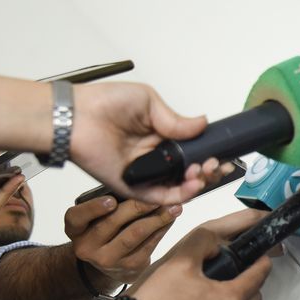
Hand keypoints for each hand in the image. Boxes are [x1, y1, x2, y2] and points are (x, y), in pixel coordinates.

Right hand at [65, 197, 181, 283]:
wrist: (109, 264)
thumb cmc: (105, 231)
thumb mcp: (96, 218)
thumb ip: (109, 203)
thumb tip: (140, 187)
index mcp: (76, 230)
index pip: (76, 217)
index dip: (93, 208)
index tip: (111, 200)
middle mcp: (87, 246)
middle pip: (113, 222)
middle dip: (139, 206)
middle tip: (158, 195)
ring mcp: (108, 259)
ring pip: (135, 234)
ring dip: (158, 218)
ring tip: (174, 206)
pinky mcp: (130, 266)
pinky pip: (149, 244)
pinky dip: (162, 228)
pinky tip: (171, 218)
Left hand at [70, 82, 230, 204]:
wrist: (75, 118)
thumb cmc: (106, 103)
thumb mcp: (148, 102)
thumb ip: (176, 120)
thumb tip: (204, 123)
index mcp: (160, 137)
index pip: (192, 151)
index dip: (209, 154)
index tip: (223, 154)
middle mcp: (155, 158)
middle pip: (189, 172)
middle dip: (208, 170)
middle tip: (215, 165)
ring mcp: (145, 174)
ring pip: (179, 187)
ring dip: (197, 183)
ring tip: (204, 172)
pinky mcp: (133, 187)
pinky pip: (159, 197)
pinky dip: (179, 196)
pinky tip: (192, 186)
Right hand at [127, 208, 270, 299]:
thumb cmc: (156, 297)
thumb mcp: (180, 259)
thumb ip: (204, 242)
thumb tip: (218, 241)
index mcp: (230, 298)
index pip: (261, 275)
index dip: (260, 260)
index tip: (255, 254)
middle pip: (253, 297)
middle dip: (248, 282)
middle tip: (231, 270)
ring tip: (206, 291)